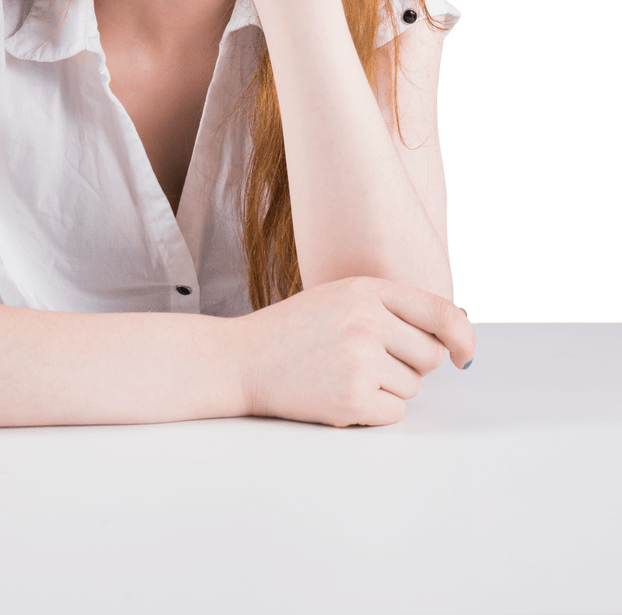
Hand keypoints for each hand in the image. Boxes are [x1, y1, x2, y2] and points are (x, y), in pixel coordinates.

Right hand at [234, 276, 476, 427]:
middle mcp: (367, 320)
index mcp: (366, 289)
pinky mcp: (353, 399)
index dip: (462, 336)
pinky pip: (394, 413)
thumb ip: (389, 308)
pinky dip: (374, 412)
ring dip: (387, 389)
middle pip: (430, 356)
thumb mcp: (339, 298)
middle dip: (410, 365)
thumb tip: (450, 339)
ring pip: (412, 388)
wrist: (240, 360)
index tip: (463, 355)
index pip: (440, 312)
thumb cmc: (292, 331)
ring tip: (342, 374)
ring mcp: (360, 360)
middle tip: (368, 362)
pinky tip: (339, 395)